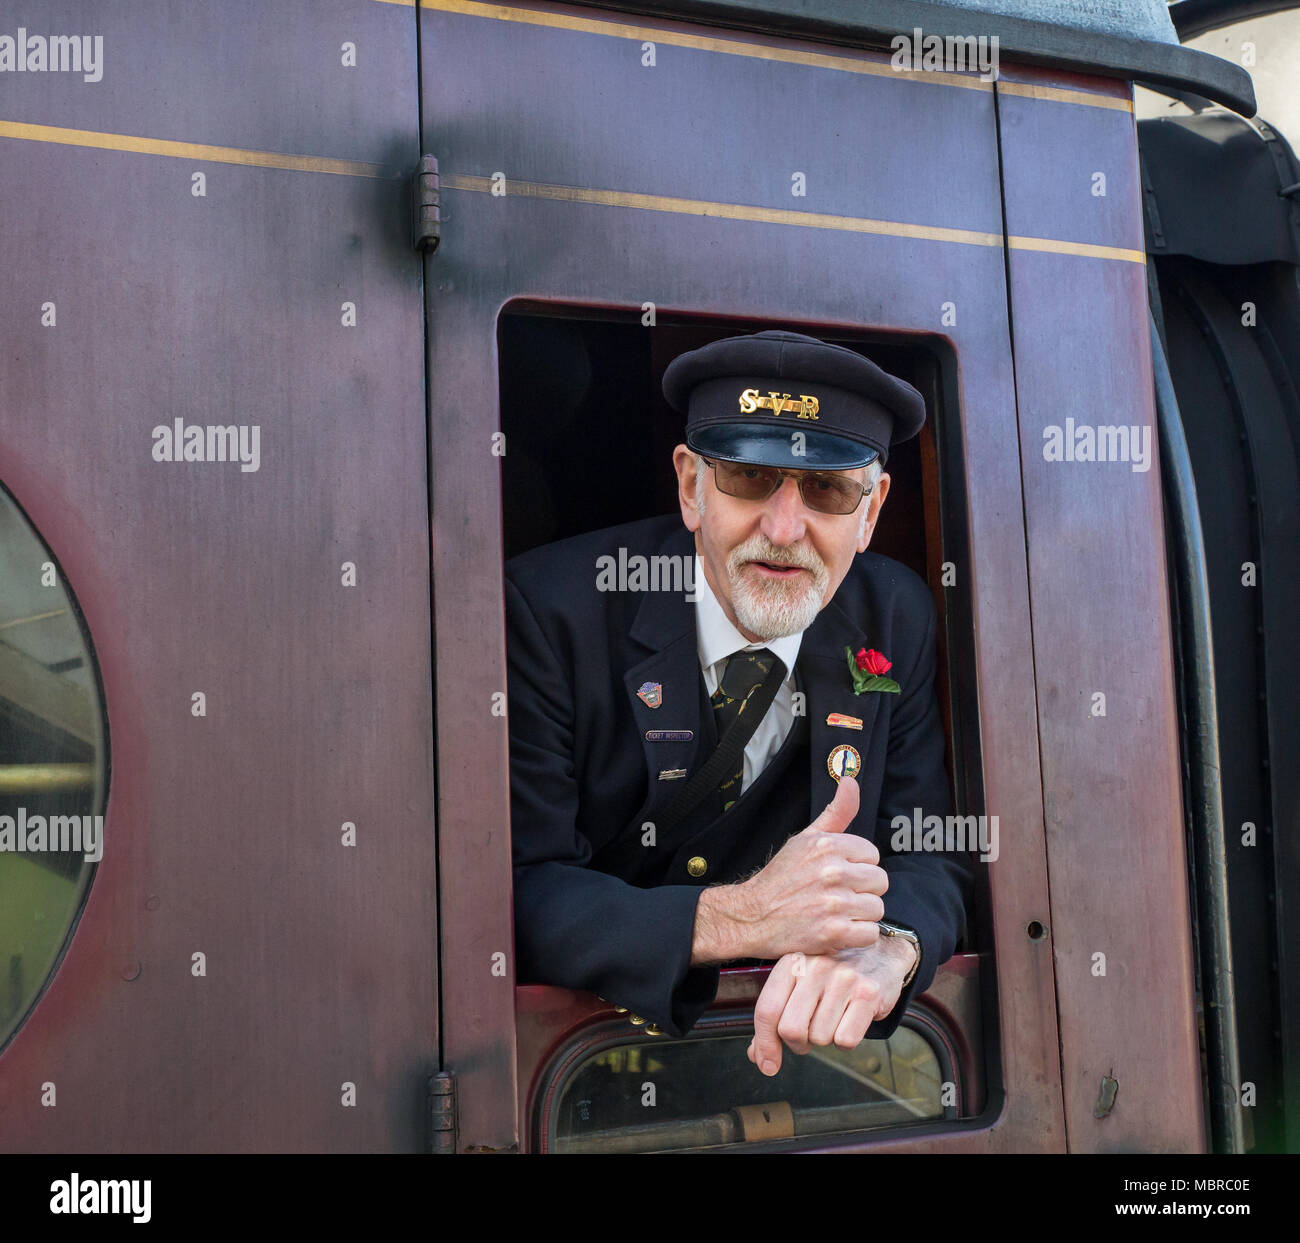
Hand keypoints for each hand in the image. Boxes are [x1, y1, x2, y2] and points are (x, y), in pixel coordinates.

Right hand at [692, 777, 885, 963]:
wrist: (752, 916)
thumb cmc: (781, 877)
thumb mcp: (805, 838)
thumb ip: (836, 811)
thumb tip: (851, 779)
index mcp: (828, 845)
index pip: (872, 855)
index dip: (857, 866)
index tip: (838, 874)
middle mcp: (833, 872)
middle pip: (880, 882)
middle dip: (862, 890)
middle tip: (838, 895)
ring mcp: (834, 904)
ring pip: (876, 908)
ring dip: (860, 915)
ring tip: (837, 913)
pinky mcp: (833, 933)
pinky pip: (869, 933)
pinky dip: (857, 936)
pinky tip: (838, 930)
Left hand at [745, 937, 916, 1076]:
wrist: (880, 954)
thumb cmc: (832, 975)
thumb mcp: (799, 985)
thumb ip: (775, 1017)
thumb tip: (758, 1056)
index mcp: (792, 962)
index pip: (767, 1009)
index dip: (764, 1044)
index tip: (767, 1065)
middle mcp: (815, 967)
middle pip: (791, 1029)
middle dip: (797, 1044)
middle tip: (807, 1038)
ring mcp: (843, 978)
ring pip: (820, 1038)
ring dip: (824, 1039)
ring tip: (832, 1019)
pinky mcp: (868, 994)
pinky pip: (846, 1040)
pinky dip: (846, 1040)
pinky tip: (849, 1020)